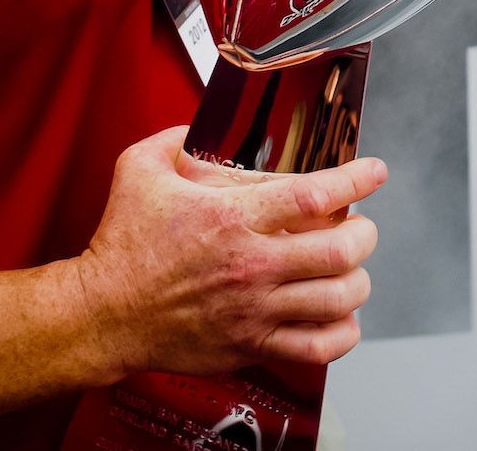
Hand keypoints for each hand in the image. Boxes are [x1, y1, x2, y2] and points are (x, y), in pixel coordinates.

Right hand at [68, 126, 385, 378]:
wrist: (103, 313)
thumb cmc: (120, 245)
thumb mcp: (138, 169)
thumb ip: (175, 139)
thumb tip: (201, 129)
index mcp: (231, 217)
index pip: (315, 195)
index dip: (356, 180)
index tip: (373, 172)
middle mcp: (251, 264)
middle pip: (341, 251)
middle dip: (364, 234)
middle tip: (359, 226)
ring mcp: (255, 309)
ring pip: (338, 298)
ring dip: (357, 280)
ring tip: (351, 269)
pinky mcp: (251, 344)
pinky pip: (317, 346)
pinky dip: (341, 332)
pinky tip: (340, 317)